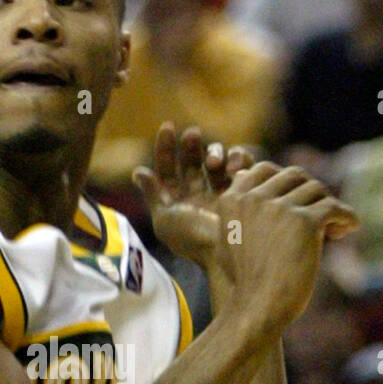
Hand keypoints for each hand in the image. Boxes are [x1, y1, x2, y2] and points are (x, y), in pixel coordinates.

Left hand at [133, 124, 251, 271]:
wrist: (227, 257)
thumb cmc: (192, 242)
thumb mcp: (165, 219)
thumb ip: (153, 194)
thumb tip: (139, 171)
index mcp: (176, 199)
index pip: (167, 167)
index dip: (165, 147)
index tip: (168, 127)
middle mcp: (197, 194)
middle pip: (192, 160)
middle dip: (192, 144)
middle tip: (193, 134)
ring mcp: (220, 192)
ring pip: (217, 161)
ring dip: (215, 153)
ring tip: (215, 162)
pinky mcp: (243, 193)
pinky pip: (242, 168)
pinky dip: (239, 162)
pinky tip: (235, 168)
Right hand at [216, 163, 359, 335]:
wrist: (257, 306)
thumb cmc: (243, 281)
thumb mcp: (227, 238)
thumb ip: (235, 207)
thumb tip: (241, 174)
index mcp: (232, 199)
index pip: (265, 169)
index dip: (285, 182)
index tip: (296, 201)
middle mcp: (254, 197)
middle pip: (295, 175)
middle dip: (310, 192)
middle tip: (319, 214)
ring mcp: (279, 206)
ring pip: (317, 189)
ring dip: (328, 206)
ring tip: (335, 228)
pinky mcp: (305, 221)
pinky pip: (336, 207)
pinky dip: (347, 217)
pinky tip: (348, 229)